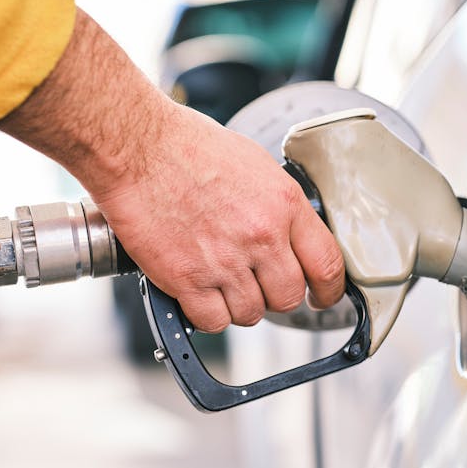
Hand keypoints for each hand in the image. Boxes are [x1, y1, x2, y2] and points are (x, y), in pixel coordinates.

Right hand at [0, 8, 344, 331]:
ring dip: (237, 305)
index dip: (329, 291)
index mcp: (285, 204)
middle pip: (289, 298)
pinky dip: (205, 314)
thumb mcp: (254, 165)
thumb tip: (290, 234)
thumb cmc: (187, 146)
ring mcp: (225, 261)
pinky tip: (196, 292)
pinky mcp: (188, 280)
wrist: (137, 147)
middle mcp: (261, 236)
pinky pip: (213, 322)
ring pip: (251, 314)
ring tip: (218, 281)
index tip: (322, 298)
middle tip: (257, 285)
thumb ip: (278, 205)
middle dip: (275, 296)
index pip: (328, 265)